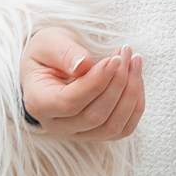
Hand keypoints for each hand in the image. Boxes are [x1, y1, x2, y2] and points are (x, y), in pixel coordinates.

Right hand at [20, 27, 144, 140]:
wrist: (51, 62)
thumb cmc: (49, 51)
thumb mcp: (49, 42)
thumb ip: (64, 52)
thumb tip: (83, 65)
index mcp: (39, 102)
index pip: (70, 102)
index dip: (97, 82)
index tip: (115, 59)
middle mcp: (57, 125)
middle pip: (95, 117)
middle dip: (118, 83)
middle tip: (126, 53)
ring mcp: (78, 132)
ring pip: (112, 127)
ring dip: (130, 94)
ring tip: (134, 61)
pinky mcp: (97, 132)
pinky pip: (123, 129)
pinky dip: (135, 105)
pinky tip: (136, 79)